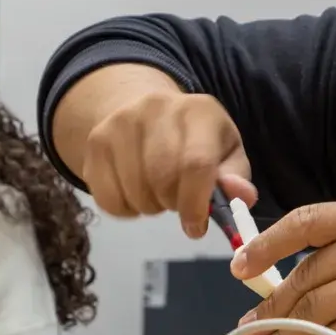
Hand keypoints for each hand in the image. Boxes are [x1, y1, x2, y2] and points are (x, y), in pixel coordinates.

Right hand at [81, 91, 256, 236]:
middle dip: (172, 204)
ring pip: (134, 191)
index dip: (196, 204)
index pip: (196, 164)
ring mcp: (120, 123)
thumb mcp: (225, 153)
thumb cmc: (195, 140)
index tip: (196, 226)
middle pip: (162, 179)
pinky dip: (125, 209)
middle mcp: (156, 108)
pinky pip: (107, 198)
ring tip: (158, 193)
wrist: (144, 112)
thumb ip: (236, 178)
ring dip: (150, 207)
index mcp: (199, 110)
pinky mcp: (95, 142)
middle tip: (177, 204)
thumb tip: (240, 196)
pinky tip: (135, 192)